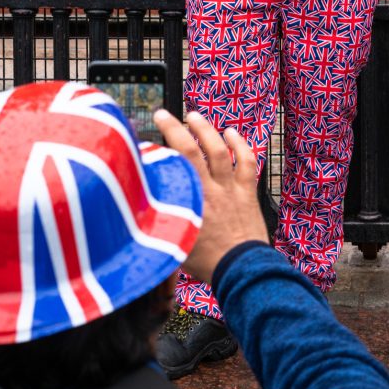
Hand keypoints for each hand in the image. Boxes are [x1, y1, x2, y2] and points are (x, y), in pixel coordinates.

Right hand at [154, 109, 268, 283]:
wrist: (243, 272)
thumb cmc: (209, 264)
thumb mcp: (176, 244)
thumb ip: (162, 225)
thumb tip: (140, 216)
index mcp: (191, 202)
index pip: (170, 168)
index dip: (156, 151)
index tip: (144, 141)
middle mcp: (210, 190)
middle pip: (191, 150)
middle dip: (176, 128)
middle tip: (165, 115)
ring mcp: (231, 189)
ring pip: (219, 150)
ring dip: (206, 130)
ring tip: (194, 116)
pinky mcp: (248, 193)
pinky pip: (246, 162)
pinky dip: (240, 145)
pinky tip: (232, 133)